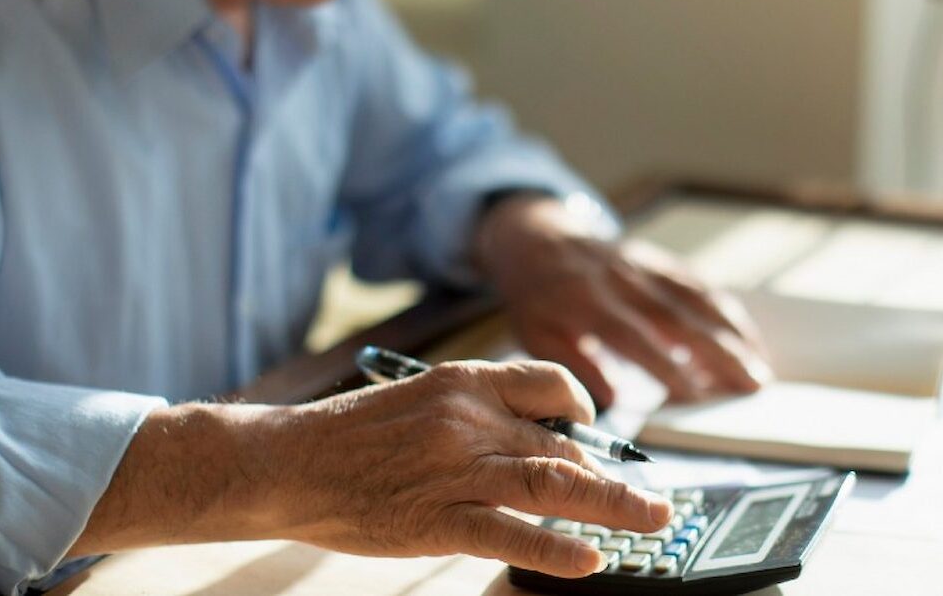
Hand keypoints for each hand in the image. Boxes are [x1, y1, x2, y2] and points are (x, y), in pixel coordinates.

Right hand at [264, 360, 672, 575]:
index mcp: (464, 382)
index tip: (598, 435)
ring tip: (653, 521)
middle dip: (612, 476)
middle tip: (652, 500)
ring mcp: (455, 470)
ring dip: (614, 505)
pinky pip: (509, 533)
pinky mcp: (437, 519)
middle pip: (564, 444)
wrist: (289, 461)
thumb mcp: (421, 398)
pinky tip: (589, 559)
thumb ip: (477, 412)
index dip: (585, 411)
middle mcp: (469, 420)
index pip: (551, 385)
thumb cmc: (351, 434)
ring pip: (553, 483)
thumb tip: (537, 437)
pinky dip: (556, 548)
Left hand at [474, 196, 771, 408]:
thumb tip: (613, 402)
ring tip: (760, 368)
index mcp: (585, 300)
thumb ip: (576, 365)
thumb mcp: (538, 333)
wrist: (538, 238)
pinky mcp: (658, 261)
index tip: (694, 396)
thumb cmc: (538, 297)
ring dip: (732, 332)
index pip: (632, 335)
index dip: (664, 365)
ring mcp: (644, 266)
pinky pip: (698, 284)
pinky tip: (747, 339)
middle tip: (752, 385)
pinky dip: (726, 311)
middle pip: (676, 316)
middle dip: (718, 351)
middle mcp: (621, 279)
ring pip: (696, 298)